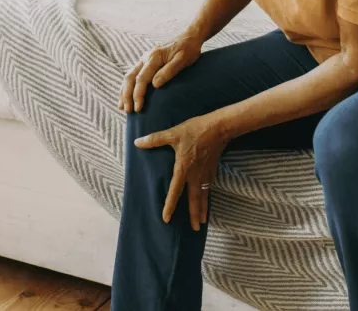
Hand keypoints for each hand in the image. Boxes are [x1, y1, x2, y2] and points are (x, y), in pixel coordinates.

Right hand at [119, 33, 202, 112]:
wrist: (189, 37)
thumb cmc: (188, 49)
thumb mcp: (183, 60)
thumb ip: (169, 71)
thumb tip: (155, 85)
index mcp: (154, 57)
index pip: (141, 79)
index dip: (138, 95)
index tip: (138, 108)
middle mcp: (145, 57)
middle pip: (130, 78)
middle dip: (126, 95)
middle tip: (127, 111)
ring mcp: (144, 59)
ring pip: (128, 76)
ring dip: (124, 92)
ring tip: (121, 107)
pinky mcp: (146, 61)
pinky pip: (132, 74)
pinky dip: (127, 86)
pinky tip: (126, 95)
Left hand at [134, 115, 226, 230]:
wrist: (219, 127)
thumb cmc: (195, 130)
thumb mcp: (173, 133)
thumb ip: (155, 139)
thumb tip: (137, 142)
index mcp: (183, 168)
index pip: (175, 191)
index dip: (170, 206)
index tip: (166, 219)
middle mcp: (195, 175)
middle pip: (194, 200)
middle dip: (194, 215)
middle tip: (195, 229)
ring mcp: (206, 173)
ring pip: (204, 195)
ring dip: (203, 209)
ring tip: (203, 222)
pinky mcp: (213, 169)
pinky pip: (209, 187)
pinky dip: (207, 196)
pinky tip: (206, 199)